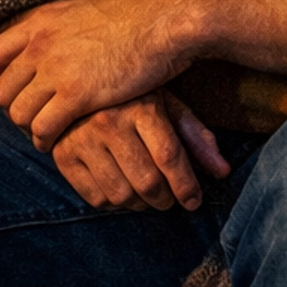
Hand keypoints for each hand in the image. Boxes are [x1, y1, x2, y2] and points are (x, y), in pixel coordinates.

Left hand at [0, 0, 202, 149]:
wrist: (164, 21)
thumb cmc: (138, 15)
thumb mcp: (86, 9)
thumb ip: (64, 25)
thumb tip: (61, 32)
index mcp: (41, 21)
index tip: (14, 89)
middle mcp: (40, 44)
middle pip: (1, 89)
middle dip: (13, 107)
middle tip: (31, 116)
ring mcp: (56, 70)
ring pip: (18, 113)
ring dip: (28, 127)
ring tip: (44, 132)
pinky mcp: (76, 95)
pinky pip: (42, 128)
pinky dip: (45, 139)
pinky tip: (56, 141)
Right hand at [49, 93, 228, 212]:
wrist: (81, 81)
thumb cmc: (135, 97)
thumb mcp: (167, 106)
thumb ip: (195, 137)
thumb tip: (223, 172)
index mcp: (140, 106)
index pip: (168, 156)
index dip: (186, 185)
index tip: (194, 202)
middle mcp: (108, 122)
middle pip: (147, 181)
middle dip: (166, 200)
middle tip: (170, 200)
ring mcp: (81, 140)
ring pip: (121, 195)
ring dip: (141, 205)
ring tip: (148, 196)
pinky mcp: (62, 156)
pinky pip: (95, 198)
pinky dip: (114, 203)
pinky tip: (122, 189)